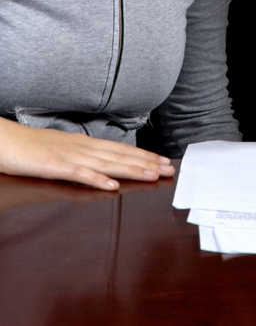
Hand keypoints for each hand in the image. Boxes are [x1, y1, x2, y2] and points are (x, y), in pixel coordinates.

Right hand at [0, 117, 174, 190]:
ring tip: (152, 175)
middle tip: (169, 168)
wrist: (6, 140)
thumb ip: (84, 156)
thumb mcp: (65, 149)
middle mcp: (84, 147)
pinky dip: (98, 179)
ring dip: (132, 169)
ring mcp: (71, 156)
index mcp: (86, 143)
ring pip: (108, 164)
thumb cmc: (33, 146)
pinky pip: (80, 174)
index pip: (122, 149)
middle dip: (147, 162)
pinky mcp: (56, 166)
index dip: (144, 155)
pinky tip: (113, 185)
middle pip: (121, 155)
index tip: (162, 161)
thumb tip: (103, 162)